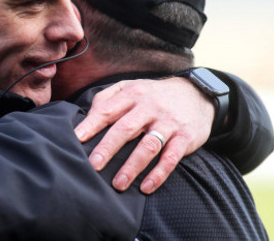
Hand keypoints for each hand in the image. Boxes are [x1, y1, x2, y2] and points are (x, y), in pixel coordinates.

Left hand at [74, 77, 214, 192]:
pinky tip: (146, 187)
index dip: (91, 125)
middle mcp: (150, 107)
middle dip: (108, 148)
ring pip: (148, 145)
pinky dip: (159, 173)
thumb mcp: (131, 87)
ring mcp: (169, 122)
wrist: (197, 94)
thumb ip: (107, 98)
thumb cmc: (154, 95)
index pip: (108, 109)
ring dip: (132, 166)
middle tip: (93, 165)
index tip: (76, 139)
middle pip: (126, 128)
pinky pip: (171, 157)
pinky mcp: (185, 137)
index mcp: (133, 94)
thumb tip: (87, 117)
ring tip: (118, 184)